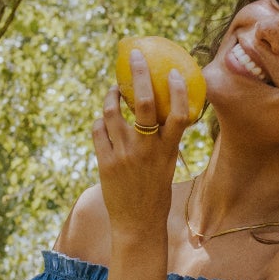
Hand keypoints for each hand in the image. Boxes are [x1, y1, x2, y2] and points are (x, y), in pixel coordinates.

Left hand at [91, 50, 191, 241]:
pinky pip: (98, 130)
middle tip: (135, 56)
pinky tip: (103, 120)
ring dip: (111, 97)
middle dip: (139, 74)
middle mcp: (147, 150)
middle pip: (145, 103)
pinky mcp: (106, 162)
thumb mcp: (167, 165)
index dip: (177, 90)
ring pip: (113, 113)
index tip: (174, 73)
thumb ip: (164, 141)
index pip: (180, 115)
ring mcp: (124, 155)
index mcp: (168, 150)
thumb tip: (160, 114)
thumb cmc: (155, 192)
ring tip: (114, 91)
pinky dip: (100, 121)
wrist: (138, 223)